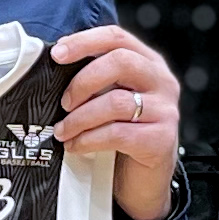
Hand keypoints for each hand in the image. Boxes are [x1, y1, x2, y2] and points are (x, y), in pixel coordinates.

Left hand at [51, 23, 179, 219]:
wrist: (142, 182)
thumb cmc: (122, 136)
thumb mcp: (109, 101)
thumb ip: (94, 82)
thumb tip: (52, 71)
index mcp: (148, 64)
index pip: (117, 38)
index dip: (84, 41)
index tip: (57, 54)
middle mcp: (162, 82)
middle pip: (120, 61)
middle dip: (83, 81)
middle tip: (64, 103)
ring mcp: (166, 111)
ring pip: (116, 102)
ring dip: (80, 118)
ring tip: (63, 131)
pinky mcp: (161, 140)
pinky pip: (118, 133)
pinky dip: (90, 139)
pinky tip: (77, 146)